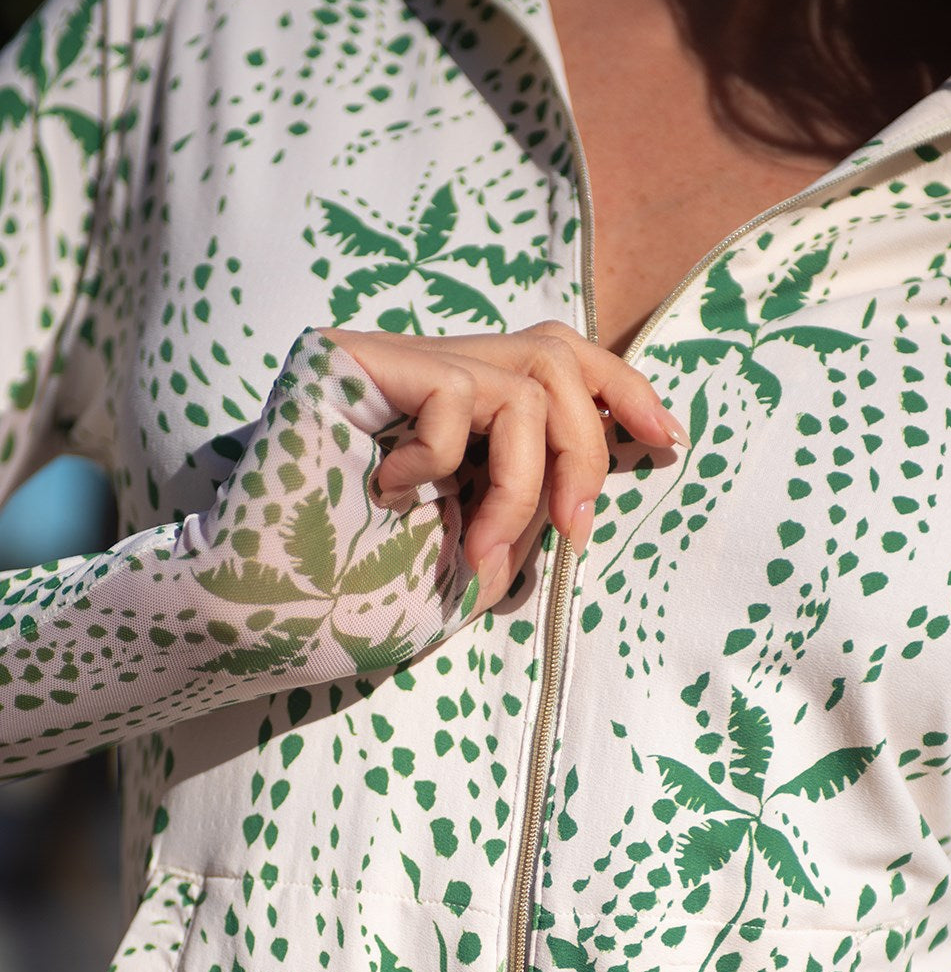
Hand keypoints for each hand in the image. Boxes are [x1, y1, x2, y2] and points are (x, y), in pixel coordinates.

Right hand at [323, 321, 687, 600]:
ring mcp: (385, 360)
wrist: (260, 616)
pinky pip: (456, 396)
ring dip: (524, 484)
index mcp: (458, 407)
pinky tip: (389, 497)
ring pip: (521, 382)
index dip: (622, 389)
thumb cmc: (359, 597)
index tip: (669, 441)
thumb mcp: (480, 545)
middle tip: (576, 532)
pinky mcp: (345, 357)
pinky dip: (444, 465)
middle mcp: (426, 370)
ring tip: (479, 550)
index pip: (559, 358)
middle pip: (557, 356)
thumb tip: (611, 465)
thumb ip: (533, 495)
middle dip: (587, 449)